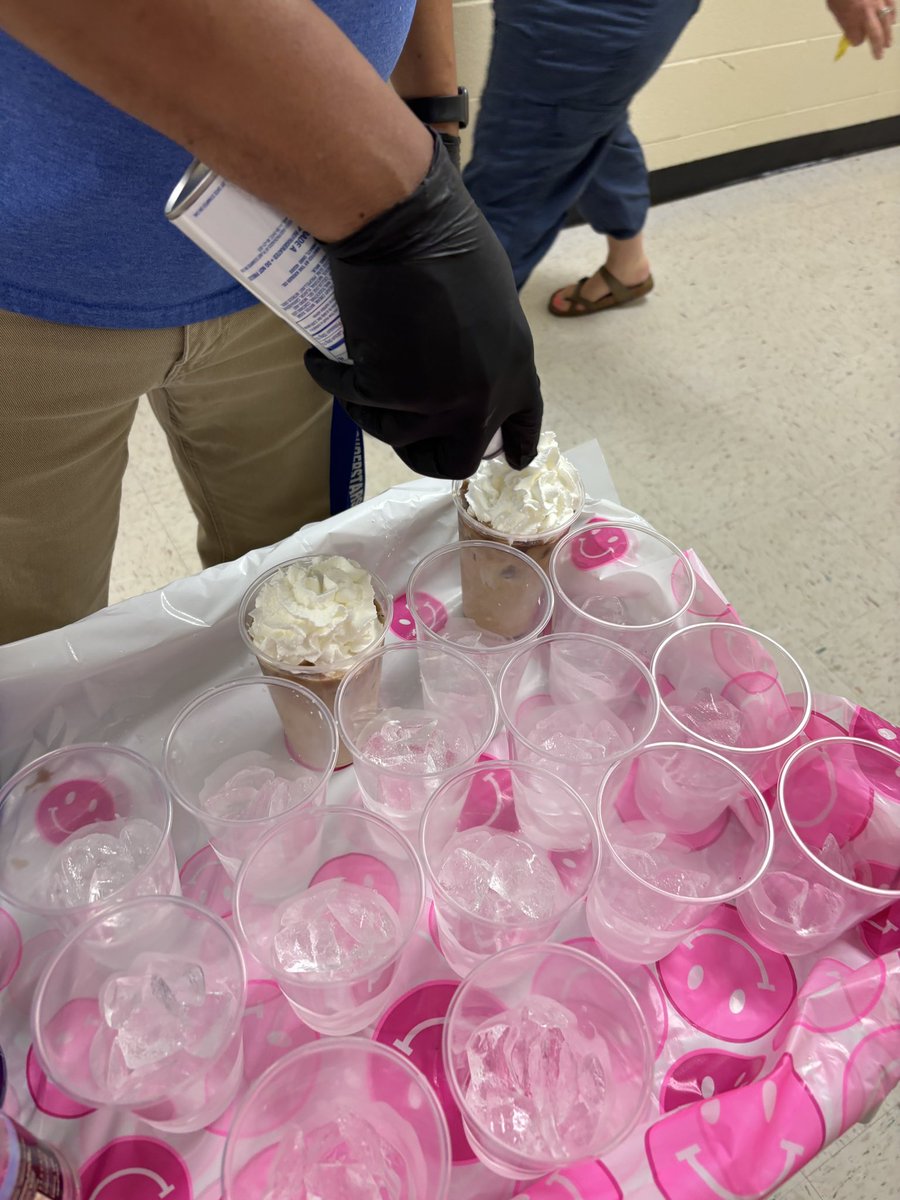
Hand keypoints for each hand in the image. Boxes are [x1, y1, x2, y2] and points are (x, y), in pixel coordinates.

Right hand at [305, 134, 542, 478]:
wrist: (404, 222)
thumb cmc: (447, 238)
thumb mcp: (492, 299)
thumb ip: (487, 346)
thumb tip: (461, 370)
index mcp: (516, 368)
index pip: (522, 424)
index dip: (513, 444)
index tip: (507, 457)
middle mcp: (481, 396)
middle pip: (455, 459)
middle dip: (428, 455)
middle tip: (407, 437)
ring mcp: (434, 400)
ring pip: (396, 435)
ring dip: (371, 413)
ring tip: (355, 382)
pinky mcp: (387, 391)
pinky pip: (354, 400)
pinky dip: (334, 380)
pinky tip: (322, 363)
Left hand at [828, 0, 894, 58]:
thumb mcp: (835, 8)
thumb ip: (844, 18)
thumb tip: (850, 28)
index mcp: (852, 18)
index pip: (857, 39)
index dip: (855, 40)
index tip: (855, 40)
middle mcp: (867, 13)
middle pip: (875, 35)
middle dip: (877, 47)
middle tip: (879, 56)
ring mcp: (878, 2)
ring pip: (886, 22)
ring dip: (888, 34)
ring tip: (888, 43)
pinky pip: (891, 7)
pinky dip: (892, 16)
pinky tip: (892, 22)